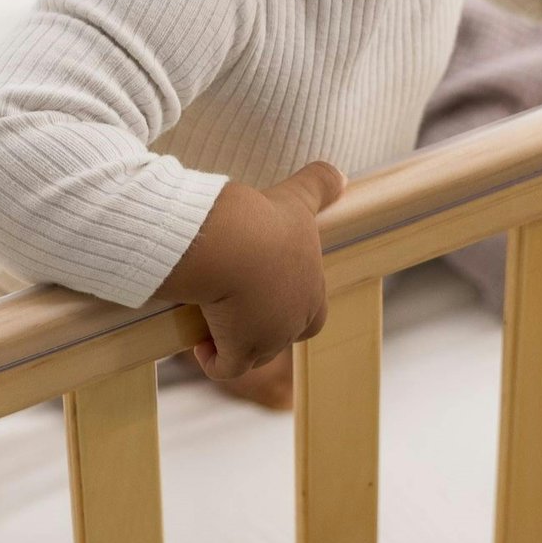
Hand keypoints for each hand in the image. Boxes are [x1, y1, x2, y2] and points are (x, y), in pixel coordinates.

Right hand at [156, 162, 342, 380]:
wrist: (234, 243)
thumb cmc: (265, 221)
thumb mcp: (297, 198)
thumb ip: (320, 185)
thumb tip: (342, 174)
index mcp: (312, 291)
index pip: (311, 316)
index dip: (289, 309)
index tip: (262, 293)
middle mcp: (295, 321)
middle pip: (280, 338)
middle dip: (261, 330)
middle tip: (235, 310)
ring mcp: (268, 339)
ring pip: (253, 353)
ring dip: (234, 342)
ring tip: (211, 323)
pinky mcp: (239, 349)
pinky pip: (228, 367)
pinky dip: (214, 360)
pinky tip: (199, 343)